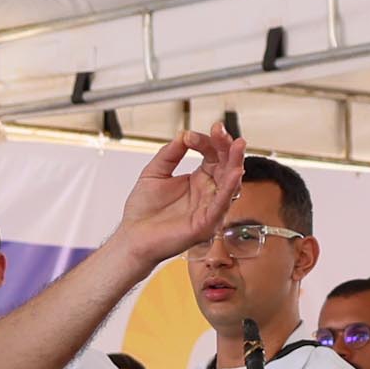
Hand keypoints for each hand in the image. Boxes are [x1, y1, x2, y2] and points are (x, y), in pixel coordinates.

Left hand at [115, 127, 241, 260]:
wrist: (132, 237)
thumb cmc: (143, 211)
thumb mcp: (154, 173)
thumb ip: (169, 153)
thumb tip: (183, 134)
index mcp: (198, 180)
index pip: (212, 155)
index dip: (205, 142)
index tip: (189, 136)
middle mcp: (208, 193)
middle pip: (226, 166)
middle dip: (226, 147)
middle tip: (221, 131)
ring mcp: (210, 208)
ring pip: (230, 183)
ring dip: (234, 163)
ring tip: (237, 146)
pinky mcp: (206, 224)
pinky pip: (221, 204)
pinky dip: (228, 188)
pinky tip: (233, 173)